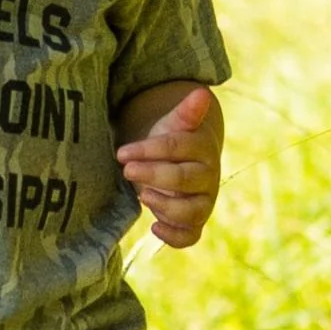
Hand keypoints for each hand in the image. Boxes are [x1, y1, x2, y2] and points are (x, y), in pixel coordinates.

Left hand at [116, 85, 221, 248]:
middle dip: (153, 175)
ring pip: (192, 211)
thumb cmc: (173, 144)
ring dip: (165, 206)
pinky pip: (191, 237)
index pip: (179, 147)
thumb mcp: (173, 126)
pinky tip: (153, 226)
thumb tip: (199, 92)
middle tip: (126, 170)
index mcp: (203, 148)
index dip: (149, 149)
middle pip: (184, 179)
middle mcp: (208, 176)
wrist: (182, 165)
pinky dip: (174, 236)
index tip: (123, 152)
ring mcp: (204, 202)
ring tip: (141, 195)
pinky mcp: (196, 223)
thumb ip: (185, 113)